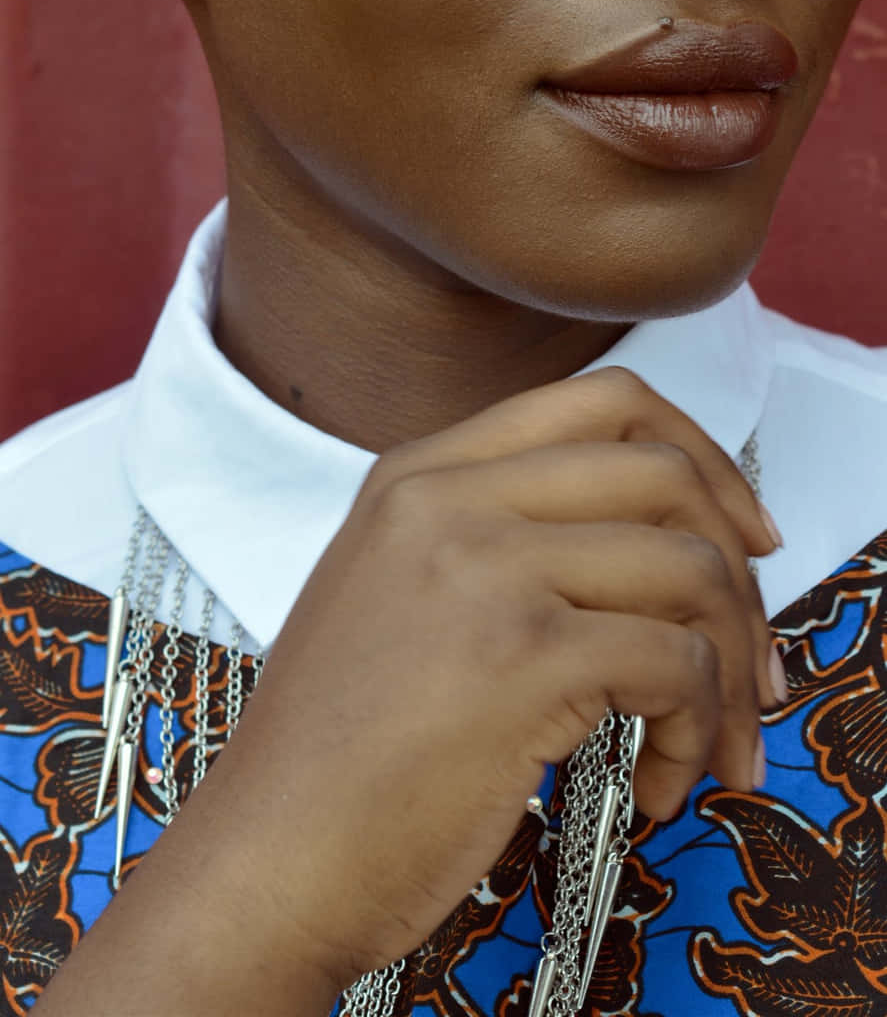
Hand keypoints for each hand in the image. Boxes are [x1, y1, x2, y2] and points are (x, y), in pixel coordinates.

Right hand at [217, 365, 778, 993]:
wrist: (267, 857)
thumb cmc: (337, 751)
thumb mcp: (392, 589)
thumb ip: (489, 536)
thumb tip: (650, 543)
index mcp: (420, 470)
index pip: (604, 399)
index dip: (701, 457)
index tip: (741, 535)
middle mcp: (452, 496)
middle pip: (665, 471)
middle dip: (738, 571)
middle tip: (751, 661)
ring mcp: (486, 568)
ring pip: (689, 566)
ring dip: (730, 669)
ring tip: (706, 744)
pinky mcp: (522, 656)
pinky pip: (677, 661)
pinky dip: (695, 730)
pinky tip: (656, 785)